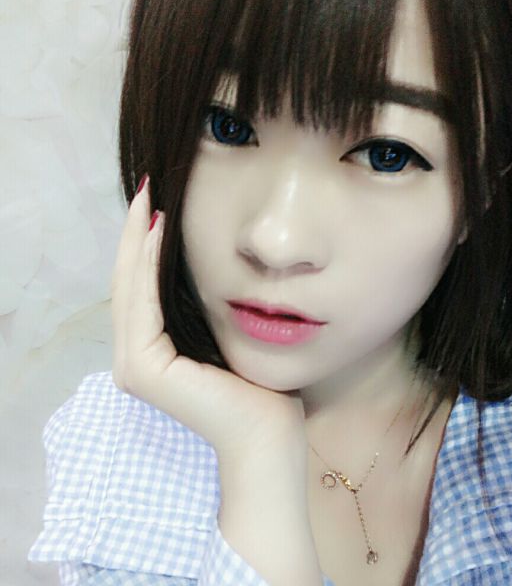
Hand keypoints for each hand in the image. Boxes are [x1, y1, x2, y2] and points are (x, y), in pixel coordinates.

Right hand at [110, 175, 307, 464]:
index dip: (147, 244)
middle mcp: (135, 358)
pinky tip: (159, 229)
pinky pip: (143, 303)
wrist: (269, 435)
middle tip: (147, 188)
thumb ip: (209, 307)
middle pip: (131, 282)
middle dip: (138, 233)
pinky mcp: (142, 369)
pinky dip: (148, 264)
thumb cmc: (260, 388)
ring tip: (149, 198)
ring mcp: (134, 365)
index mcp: (154, 352)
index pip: (144, 288)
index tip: (159, 203)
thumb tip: (214, 265)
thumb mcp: (230, 333)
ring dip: (138, 240)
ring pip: (131, 287)